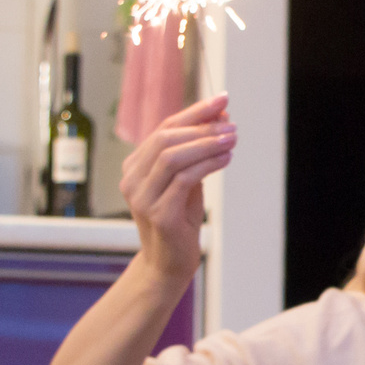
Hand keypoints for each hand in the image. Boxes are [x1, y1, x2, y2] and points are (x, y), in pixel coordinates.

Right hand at [120, 94, 235, 280]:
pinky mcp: (158, 214)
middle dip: (201, 126)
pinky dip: (207, 165)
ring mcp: (142, 197)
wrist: (168, 264)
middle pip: (165, 138)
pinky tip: (226, 159)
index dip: (194, 112)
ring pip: (172, 156)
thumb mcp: (187, 181)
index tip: (222, 100)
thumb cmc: (180, 220)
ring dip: (206, 144)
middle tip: (231, 124)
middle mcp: (132, 179)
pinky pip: (184, 180)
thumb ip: (197, 153)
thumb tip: (221, 117)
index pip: (163, 128)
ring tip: (232, 139)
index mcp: (135, 167)